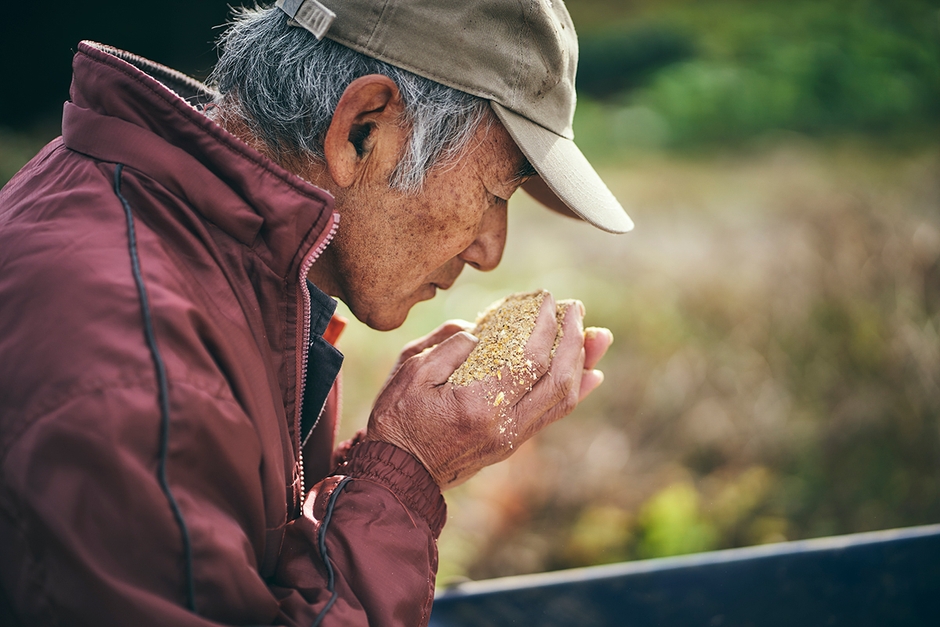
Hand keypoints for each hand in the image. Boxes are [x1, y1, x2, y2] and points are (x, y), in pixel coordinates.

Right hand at [364, 294, 612, 489]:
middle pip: (558, 379)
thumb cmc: (396, 418)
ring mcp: (511, 439)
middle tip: (577, 308)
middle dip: (575, 339)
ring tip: (597, 335)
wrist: (397, 475)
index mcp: (478, 404)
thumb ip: (447, 344)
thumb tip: (480, 330)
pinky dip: (575, 391)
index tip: (547, 298)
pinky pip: (553, 414)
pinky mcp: (512, 444)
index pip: (528, 358)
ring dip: (583, 364)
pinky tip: (590, 373)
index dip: (545, 324)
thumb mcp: (410, 371)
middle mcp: (503, 425)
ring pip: (563, 399)